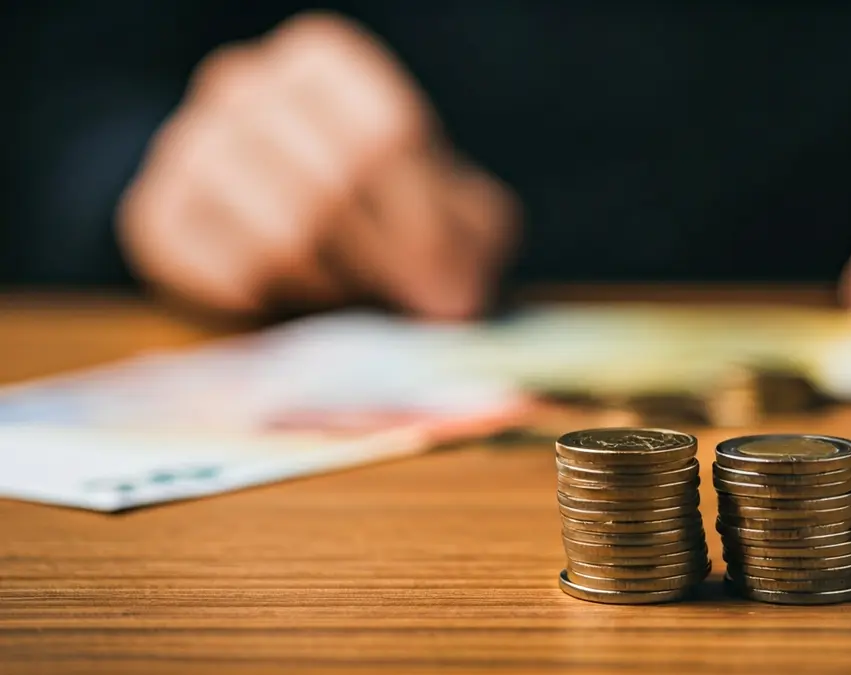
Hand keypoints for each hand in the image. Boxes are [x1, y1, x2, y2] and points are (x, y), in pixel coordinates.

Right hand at [118, 12, 518, 318]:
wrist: (311, 243)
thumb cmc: (399, 221)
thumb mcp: (458, 219)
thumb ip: (464, 245)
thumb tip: (446, 298)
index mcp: (321, 58)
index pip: (383, 139)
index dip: (422, 224)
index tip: (441, 271)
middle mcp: (242, 83)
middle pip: (330, 190)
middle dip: (380, 263)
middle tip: (397, 294)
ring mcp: (186, 144)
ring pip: (276, 239)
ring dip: (331, 286)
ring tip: (344, 287)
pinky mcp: (152, 215)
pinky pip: (226, 278)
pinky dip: (275, 305)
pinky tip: (287, 292)